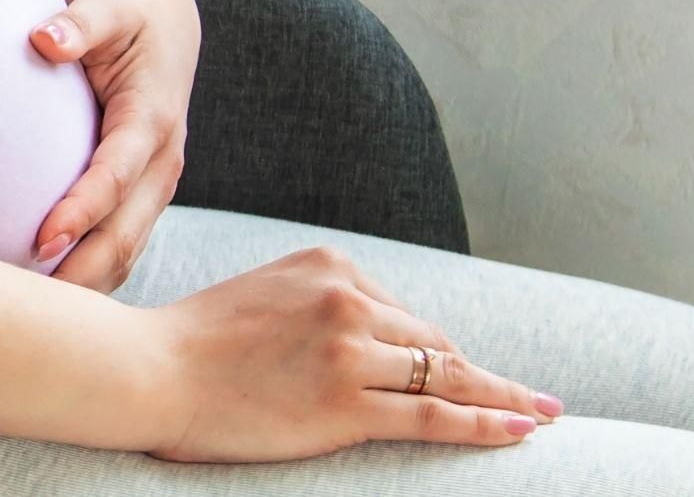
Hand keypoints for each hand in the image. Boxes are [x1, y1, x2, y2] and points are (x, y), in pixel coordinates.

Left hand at [29, 0, 200, 290]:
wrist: (166, 28)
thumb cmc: (127, 17)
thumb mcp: (109, 6)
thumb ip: (79, 23)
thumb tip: (44, 39)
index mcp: (152, 119)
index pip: (115, 175)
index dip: (81, 210)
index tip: (42, 239)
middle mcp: (161, 162)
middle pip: (124, 233)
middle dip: (82, 271)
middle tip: (30, 307)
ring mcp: (156, 187)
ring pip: (126, 252)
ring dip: (87, 285)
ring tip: (33, 319)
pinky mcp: (145, 200)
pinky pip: (122, 249)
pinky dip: (92, 277)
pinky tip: (50, 302)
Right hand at [145, 245, 560, 459]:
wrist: (151, 369)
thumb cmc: (198, 342)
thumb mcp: (268, 295)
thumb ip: (320, 305)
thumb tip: (372, 337)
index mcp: (330, 264)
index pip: (404, 314)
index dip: (439, 352)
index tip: (472, 373)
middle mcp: (347, 297)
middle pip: (434, 343)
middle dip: (482, 374)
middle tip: (531, 397)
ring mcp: (349, 349)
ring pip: (446, 375)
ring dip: (502, 398)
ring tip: (542, 414)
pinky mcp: (345, 401)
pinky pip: (433, 413)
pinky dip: (487, 422)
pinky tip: (523, 429)